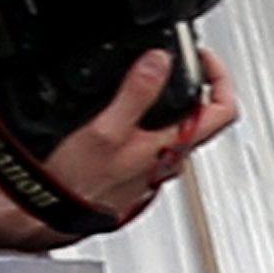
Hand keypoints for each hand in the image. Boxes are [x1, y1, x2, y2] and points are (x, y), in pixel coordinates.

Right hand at [47, 48, 239, 225]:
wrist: (49, 215)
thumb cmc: (76, 184)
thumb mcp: (105, 130)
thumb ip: (136, 94)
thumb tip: (160, 61)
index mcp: (174, 147)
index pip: (224, 110)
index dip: (220, 77)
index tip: (202, 57)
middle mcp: (172, 160)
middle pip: (202, 117)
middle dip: (193, 84)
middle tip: (174, 62)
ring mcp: (155, 168)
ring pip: (176, 129)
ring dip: (168, 101)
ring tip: (148, 77)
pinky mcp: (136, 173)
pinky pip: (153, 140)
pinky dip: (147, 119)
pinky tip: (125, 110)